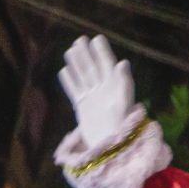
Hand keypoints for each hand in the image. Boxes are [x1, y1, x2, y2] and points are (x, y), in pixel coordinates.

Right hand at [58, 34, 134, 150]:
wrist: (110, 148)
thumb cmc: (120, 127)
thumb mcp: (124, 104)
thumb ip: (124, 83)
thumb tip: (123, 62)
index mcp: (115, 89)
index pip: (108, 66)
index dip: (103, 52)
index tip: (97, 38)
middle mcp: (104, 93)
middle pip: (94, 69)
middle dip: (87, 55)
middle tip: (80, 40)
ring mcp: (93, 101)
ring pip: (83, 78)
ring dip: (77, 64)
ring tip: (70, 51)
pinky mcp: (83, 109)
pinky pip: (75, 92)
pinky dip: (69, 82)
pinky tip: (63, 71)